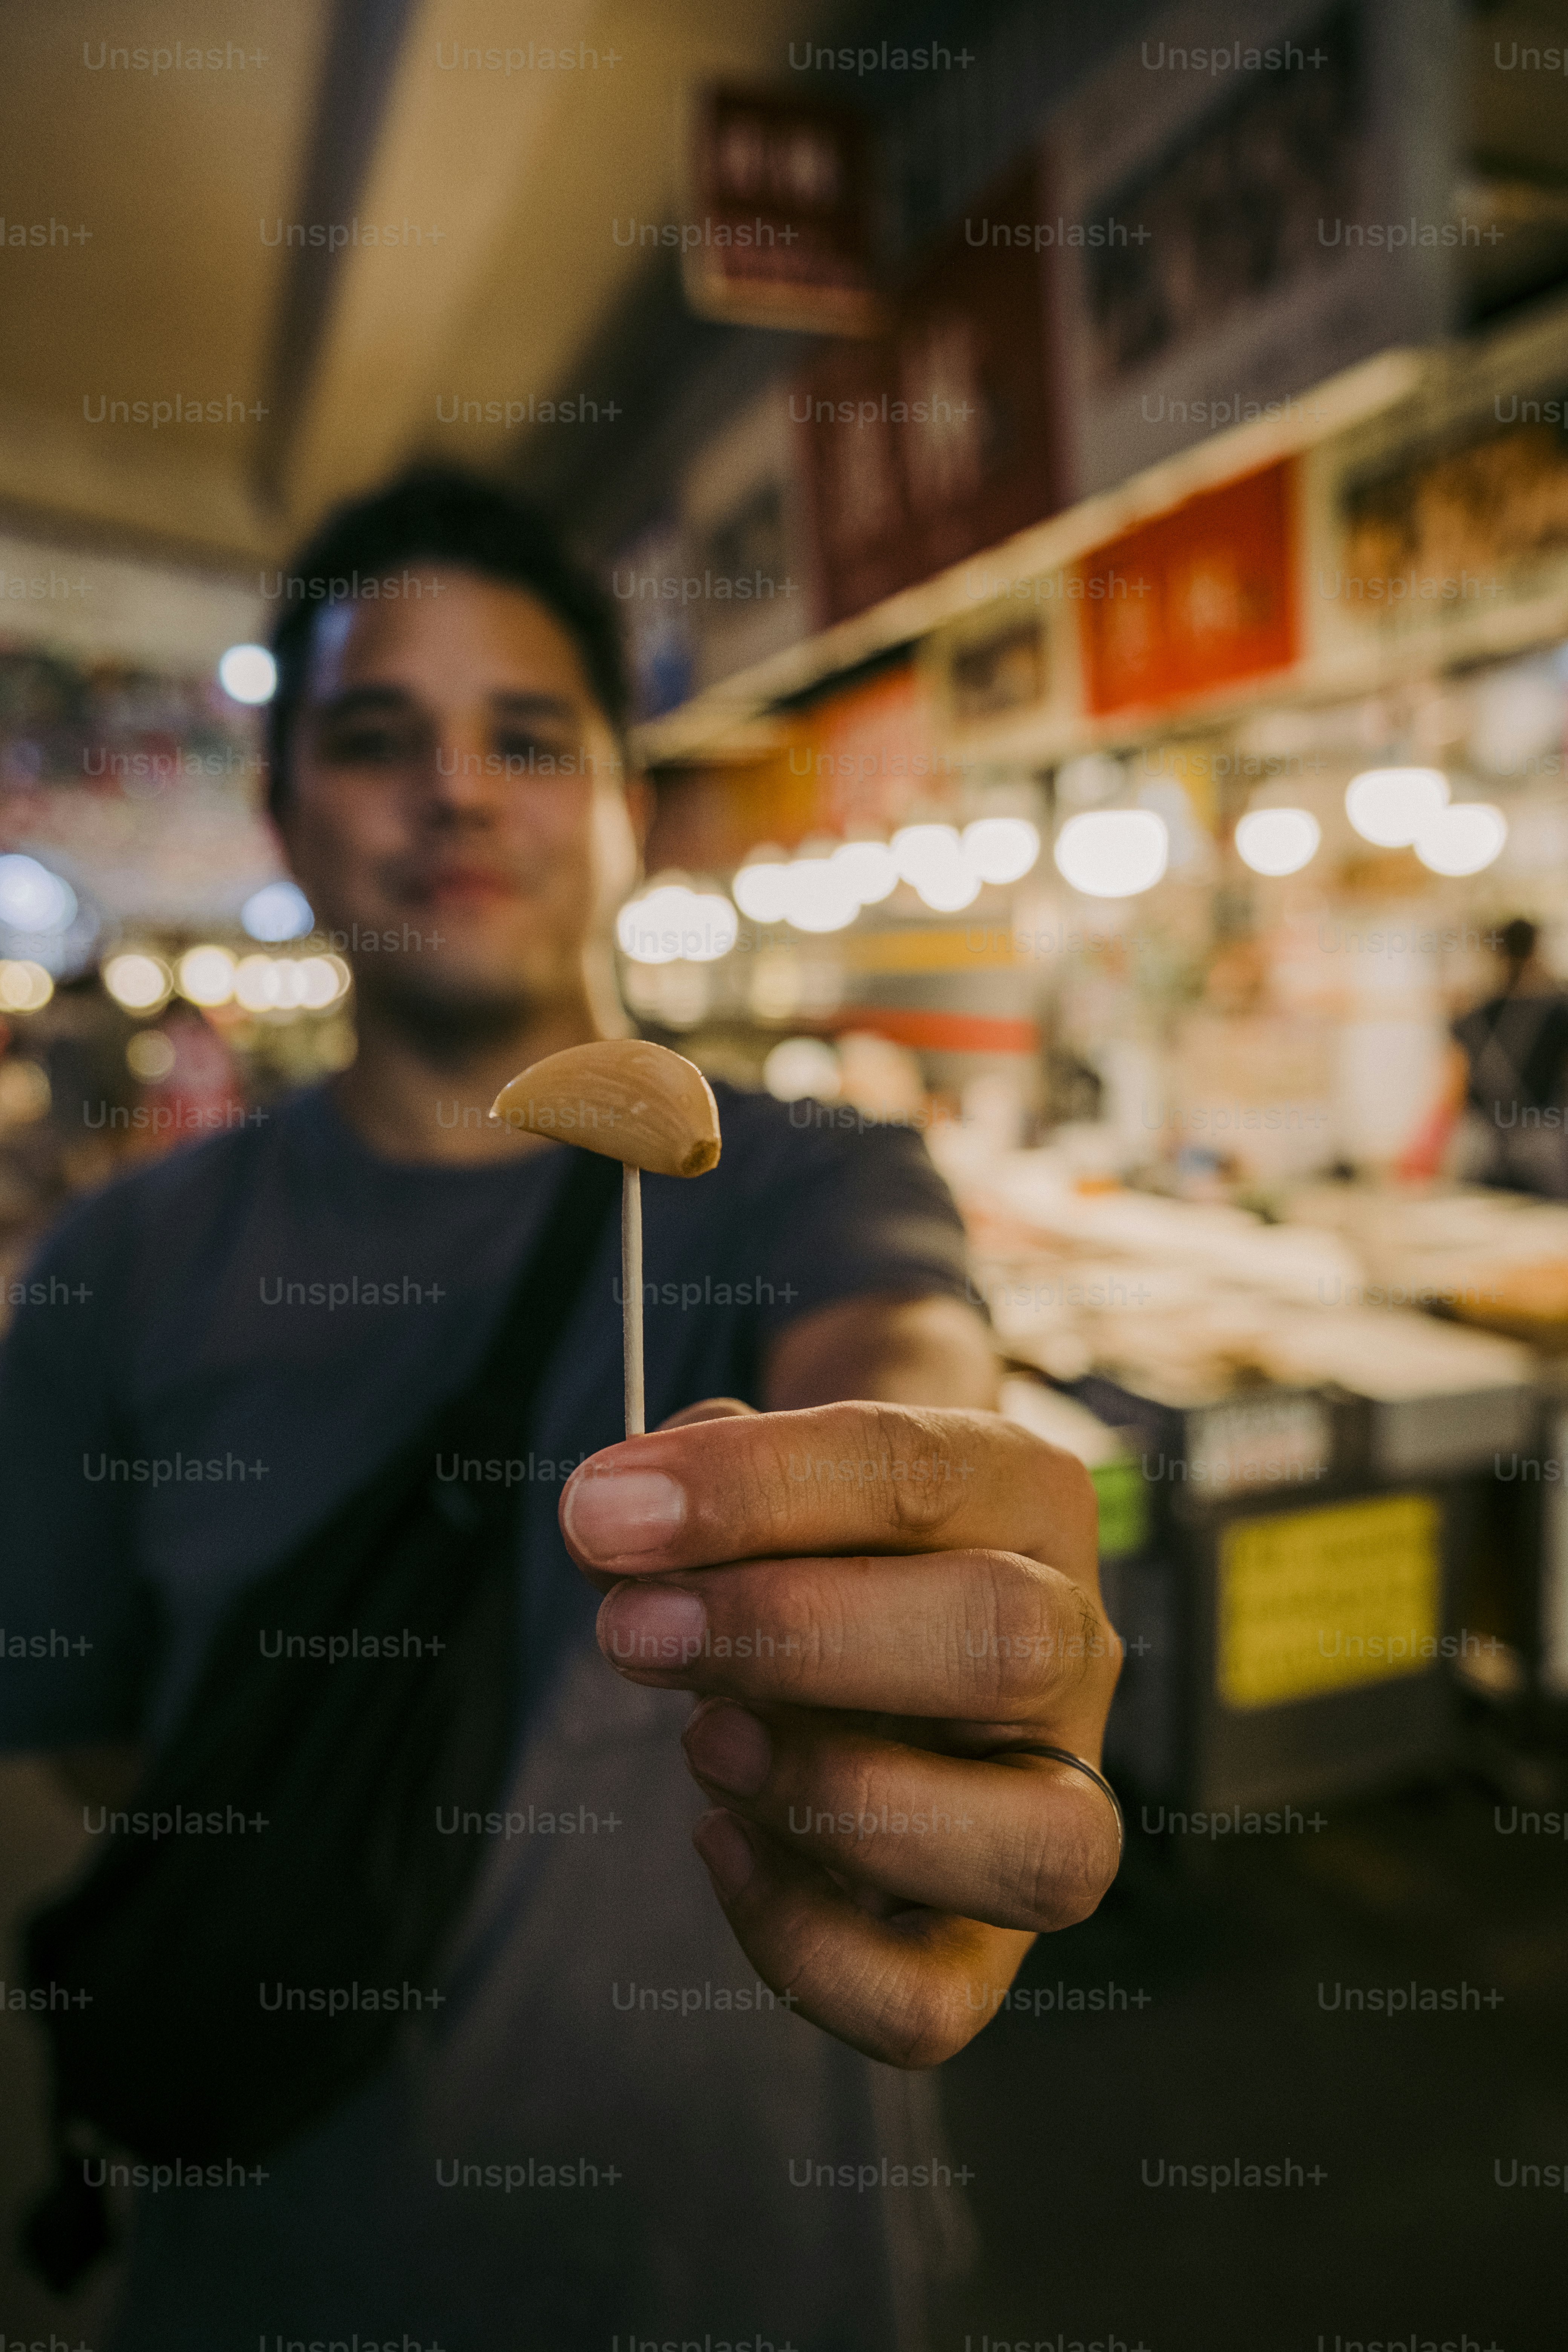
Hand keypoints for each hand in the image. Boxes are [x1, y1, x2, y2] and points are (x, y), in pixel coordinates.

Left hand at [559, 1400, 1120, 2067]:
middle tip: (634, 1630)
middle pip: (1007, 1639)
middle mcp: (1073, 1649)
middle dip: (794, 1633)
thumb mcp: (759, 1479)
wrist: (865, 1620)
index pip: (921, 1475)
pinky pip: (935, 2002)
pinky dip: (807, 1946)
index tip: (605, 1511)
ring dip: (840, 1798)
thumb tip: (610, 1526)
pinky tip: (720, 1847)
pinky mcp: (987, 1944)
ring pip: (1040, 1844)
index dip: (754, 1491)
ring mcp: (1052, 1804)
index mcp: (1027, 1498)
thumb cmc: (810, 1542)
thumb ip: (687, 1484)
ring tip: (701, 1745)